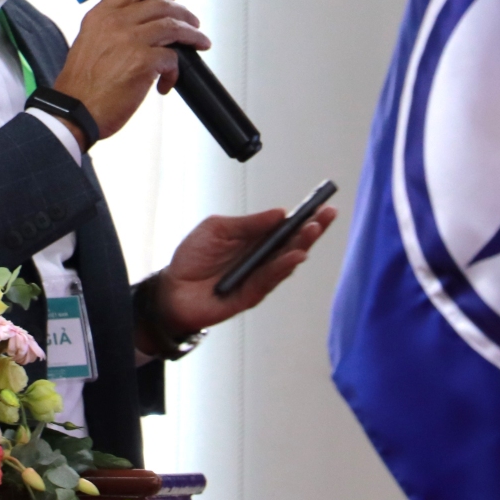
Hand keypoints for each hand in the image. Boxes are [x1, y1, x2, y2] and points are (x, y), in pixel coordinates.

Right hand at [50, 0, 208, 141]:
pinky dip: (175, 72)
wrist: (75, 111)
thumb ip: (109, 29)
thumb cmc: (80, 86)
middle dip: (183, 13)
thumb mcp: (88, 42)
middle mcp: (115, 22)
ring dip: (192, 35)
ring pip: (174, 26)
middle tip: (193, 23)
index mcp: (100, 15)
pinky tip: (166, 84)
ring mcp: (131, 40)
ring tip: (199, 43)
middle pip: (161, 5)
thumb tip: (140, 28)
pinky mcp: (143, 62)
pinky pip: (173, 58)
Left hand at [142, 206, 338, 349]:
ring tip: (313, 229)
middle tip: (327, 214)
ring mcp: (259, 276)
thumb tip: (279, 213)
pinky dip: (283, 266)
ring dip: (302, 245)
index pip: (286, 227)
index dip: (305, 217)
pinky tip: (295, 255)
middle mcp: (262, 257)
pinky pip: (271, 279)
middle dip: (312, 228)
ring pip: (287, 260)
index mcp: (255, 239)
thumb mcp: (217, 229)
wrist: (172, 289)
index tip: (323, 205)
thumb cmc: (192, 257)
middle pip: (294, 243)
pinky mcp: (252, 294)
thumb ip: (248, 223)